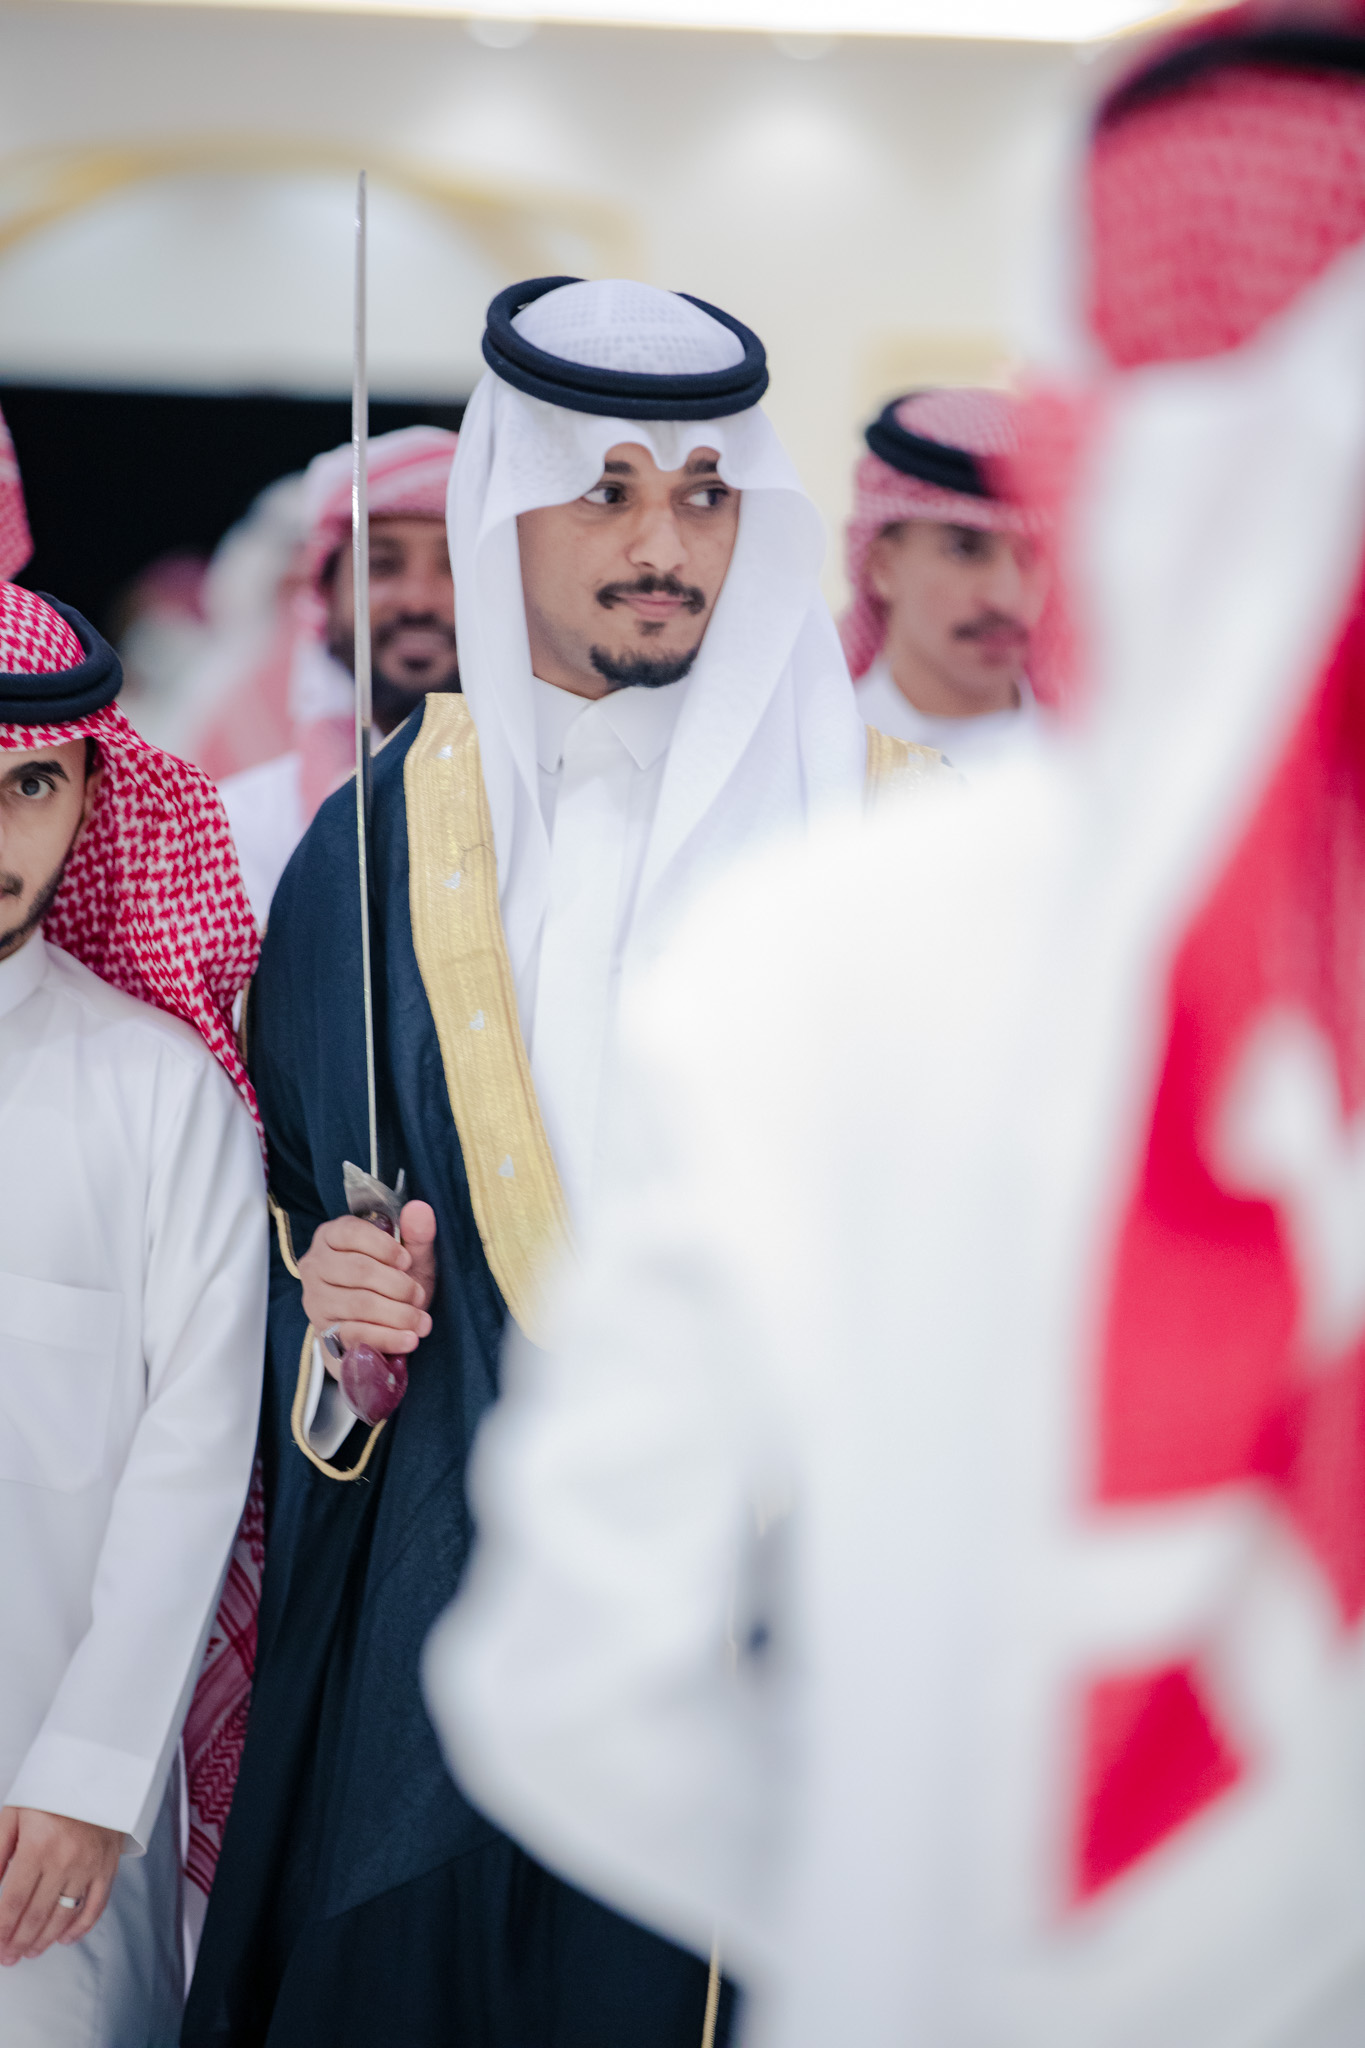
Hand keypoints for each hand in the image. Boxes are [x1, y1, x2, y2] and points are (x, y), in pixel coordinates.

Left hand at [0, 1807, 120, 1962]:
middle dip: (18, 1942)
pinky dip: (80, 1928)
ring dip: (44, 1941)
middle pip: (37, 1915)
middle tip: (8, 1957)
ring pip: (64, 1916)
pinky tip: (64, 1938)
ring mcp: (89, 1865)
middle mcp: (66, 1859)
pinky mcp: (107, 1866)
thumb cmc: (50, 1793)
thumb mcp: (13, 1816)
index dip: (1, 1929)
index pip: (14, 1901)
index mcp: (38, 1846)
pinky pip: (95, 1906)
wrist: (97, 1772)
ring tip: (29, 1951)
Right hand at [300, 1200, 437, 1366]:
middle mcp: (315, 1265)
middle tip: (420, 1296)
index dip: (385, 1247)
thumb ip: (416, 1235)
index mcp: (332, 1236)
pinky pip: (355, 1334)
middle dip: (398, 1285)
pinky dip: (387, 1337)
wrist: (378, 1327)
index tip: (408, 1262)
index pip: (351, 1232)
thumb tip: (419, 1208)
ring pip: (359, 1303)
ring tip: (423, 1322)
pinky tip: (409, 1339)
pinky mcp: (323, 1332)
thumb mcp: (408, 1258)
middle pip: (358, 1270)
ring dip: (398, 1314)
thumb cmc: (392, 1284)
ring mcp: (315, 1300)